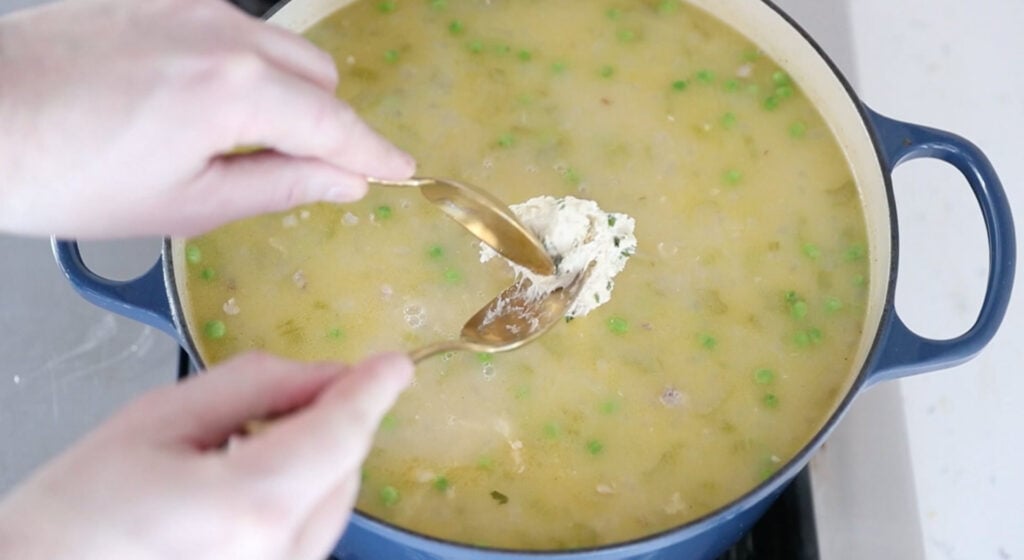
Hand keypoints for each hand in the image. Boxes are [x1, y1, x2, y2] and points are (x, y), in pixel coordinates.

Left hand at [0, 0, 414, 238]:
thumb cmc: (70, 179)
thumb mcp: (186, 204)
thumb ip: (280, 186)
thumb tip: (345, 181)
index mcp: (237, 92)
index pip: (335, 125)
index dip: (374, 153)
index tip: (402, 170)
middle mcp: (223, 31)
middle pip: (318, 75)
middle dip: (321, 122)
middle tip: (289, 169)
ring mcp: (186, 3)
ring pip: (277, 45)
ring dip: (282, 90)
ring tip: (229, 136)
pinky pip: (229, 27)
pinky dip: (238, 64)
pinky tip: (191, 98)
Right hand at [0, 352, 413, 559]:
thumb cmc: (73, 511)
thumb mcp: (157, 421)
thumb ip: (254, 387)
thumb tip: (324, 372)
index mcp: (254, 505)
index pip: (342, 434)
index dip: (371, 391)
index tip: (393, 366)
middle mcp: (280, 557)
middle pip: (343, 472)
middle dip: (334, 424)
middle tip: (294, 394)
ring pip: (329, 508)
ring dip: (315, 463)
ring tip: (245, 446)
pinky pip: (304, 539)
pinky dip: (295, 500)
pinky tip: (241, 486)